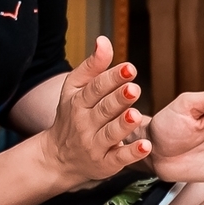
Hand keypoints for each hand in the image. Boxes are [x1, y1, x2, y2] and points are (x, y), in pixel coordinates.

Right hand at [38, 37, 150, 190]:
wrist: (57, 157)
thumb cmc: (71, 116)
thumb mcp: (75, 89)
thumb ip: (92, 66)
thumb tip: (104, 40)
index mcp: (78, 102)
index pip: (96, 88)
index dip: (113, 78)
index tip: (129, 68)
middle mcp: (85, 123)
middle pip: (104, 109)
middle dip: (118, 99)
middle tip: (134, 88)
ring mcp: (94, 145)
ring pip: (110, 133)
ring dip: (123, 124)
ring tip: (135, 114)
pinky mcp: (105, 164)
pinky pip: (118, 158)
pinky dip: (131, 153)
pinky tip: (146, 146)